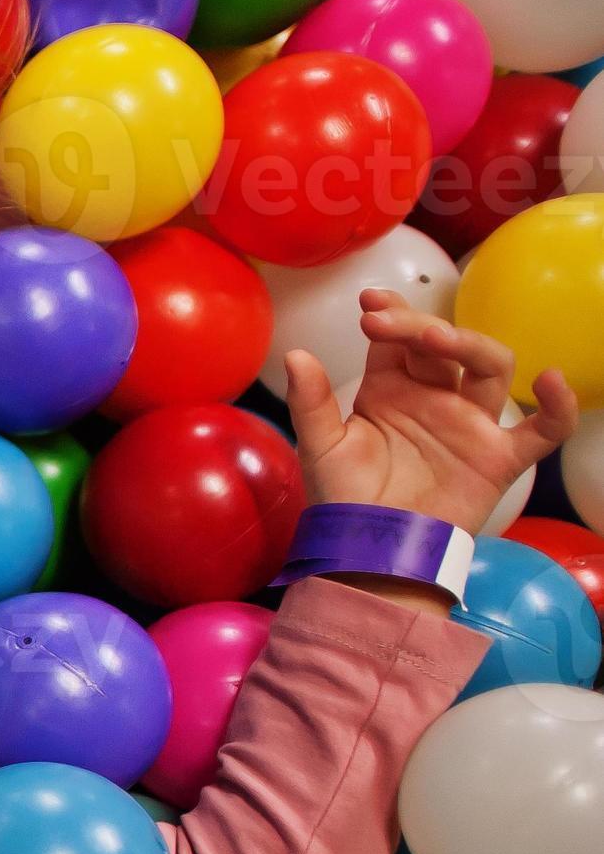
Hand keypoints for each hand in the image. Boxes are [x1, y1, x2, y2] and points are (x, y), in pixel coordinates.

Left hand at [283, 291, 580, 532]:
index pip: (399, 339)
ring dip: (469, 345)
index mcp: (392, 389)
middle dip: (417, 326)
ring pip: (490, 368)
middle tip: (384, 321)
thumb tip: (294, 354)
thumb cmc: (345, 497)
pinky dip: (558, 408)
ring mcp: (470, 424)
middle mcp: (435, 397)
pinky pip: (544, 430)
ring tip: (436, 339)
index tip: (370, 302)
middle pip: (443, 345)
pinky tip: (551, 382)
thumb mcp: (321, 447)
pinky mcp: (499, 458)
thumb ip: (311, 402)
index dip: (392, 315)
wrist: (369, 551)